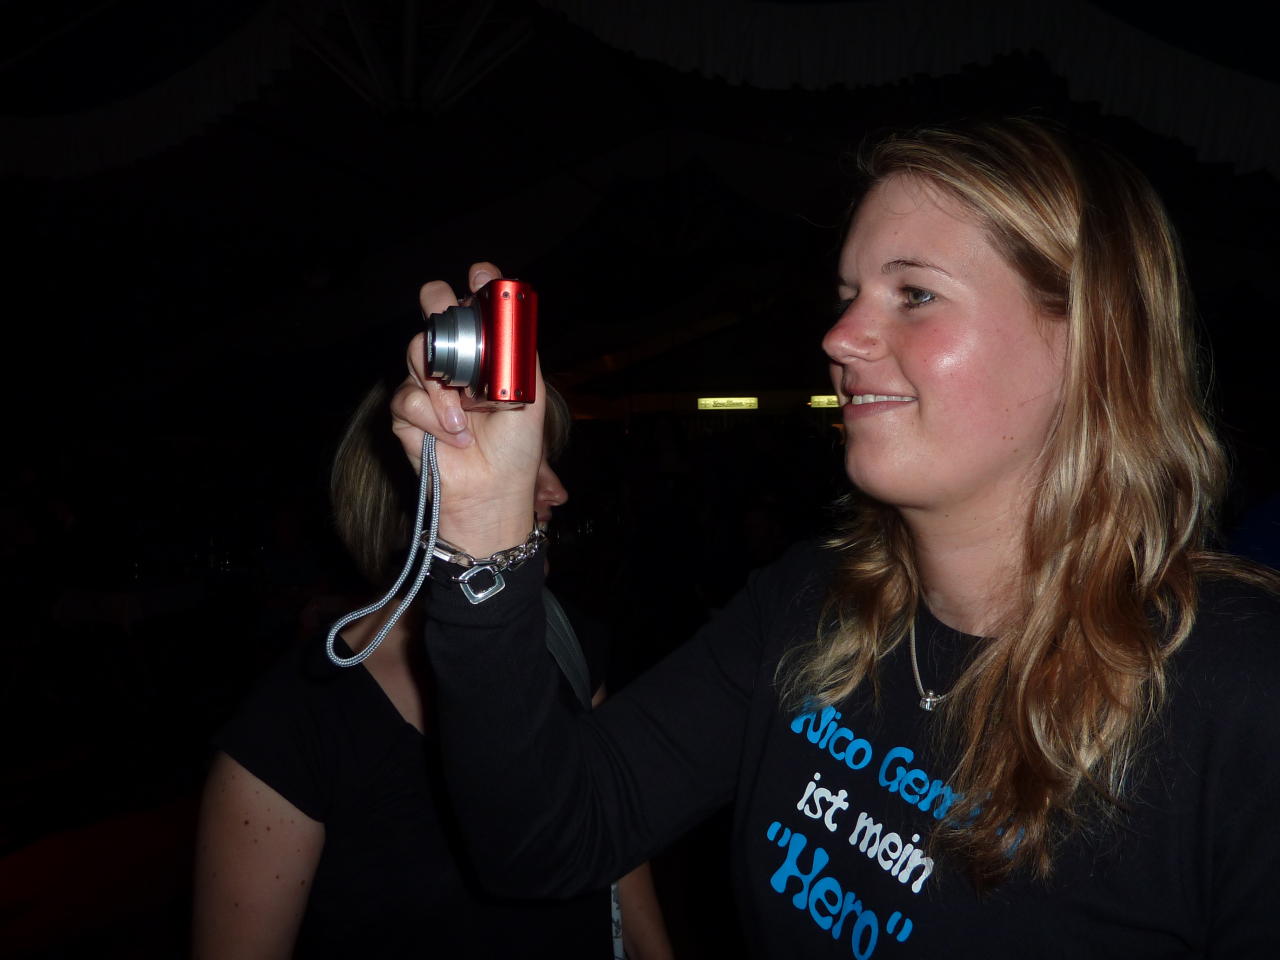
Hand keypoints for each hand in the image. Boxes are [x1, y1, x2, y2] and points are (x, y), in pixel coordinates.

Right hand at [391, 262, 544, 556]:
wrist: (492, 491)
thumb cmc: (515, 448)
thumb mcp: (529, 394)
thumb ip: (517, 351)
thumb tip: (509, 311)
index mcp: (486, 350)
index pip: (475, 302)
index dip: (477, 283)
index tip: (481, 275)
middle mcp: (456, 360)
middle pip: (433, 307)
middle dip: (438, 305)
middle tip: (449, 318)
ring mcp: (427, 383)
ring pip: (417, 352)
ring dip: (444, 389)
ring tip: (466, 419)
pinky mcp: (406, 411)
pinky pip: (407, 397)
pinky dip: (433, 418)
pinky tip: (453, 437)